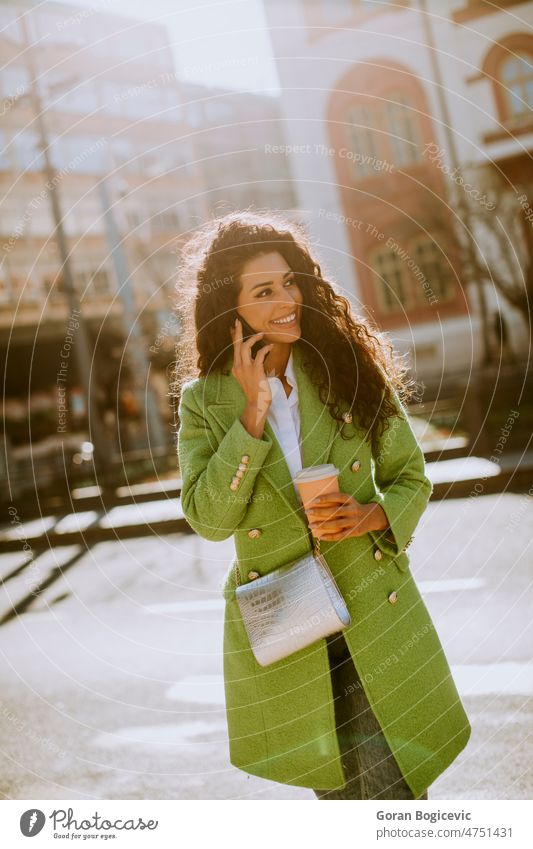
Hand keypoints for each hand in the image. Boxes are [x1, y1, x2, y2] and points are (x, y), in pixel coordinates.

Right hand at [230, 318, 273, 433]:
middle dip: (237, 332)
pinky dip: (265, 348)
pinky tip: (271, 347)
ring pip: (245, 347)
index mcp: (236, 368)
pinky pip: (259, 354)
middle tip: (238, 322)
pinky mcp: (255, 370)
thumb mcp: (248, 378)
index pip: (234, 349)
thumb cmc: (255, 392)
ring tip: (261, 334)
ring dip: (253, 339)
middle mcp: (238, 367)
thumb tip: (254, 358)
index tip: (235, 328)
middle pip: (236, 345)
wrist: (256, 404)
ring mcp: (246, 368)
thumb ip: (248, 368)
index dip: (235, 338)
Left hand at [306, 493, 388, 540]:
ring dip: (322, 525)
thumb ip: (335, 502)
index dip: (326, 498)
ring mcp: (354, 522)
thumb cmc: (353, 507)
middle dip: (319, 512)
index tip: (314, 500)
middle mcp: (353, 510)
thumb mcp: (348, 501)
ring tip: (310, 525)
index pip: (338, 497)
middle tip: (307, 512)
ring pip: (336, 524)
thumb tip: (314, 503)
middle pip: (334, 511)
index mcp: (350, 500)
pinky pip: (341, 535)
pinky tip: (320, 536)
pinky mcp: (354, 532)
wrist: (372, 517)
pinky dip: (330, 537)